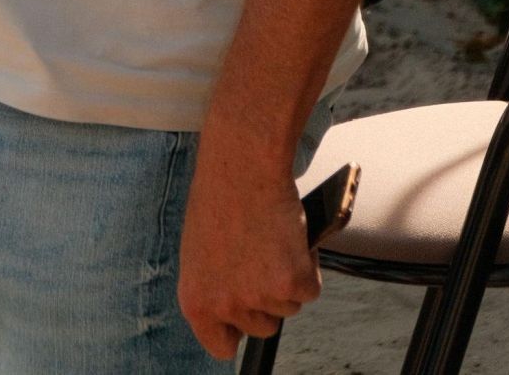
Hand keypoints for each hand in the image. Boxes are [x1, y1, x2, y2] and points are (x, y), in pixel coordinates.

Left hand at [177, 142, 320, 360]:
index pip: (220, 345)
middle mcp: (226, 306)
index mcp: (196, 301)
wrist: (241, 162)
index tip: (246, 316)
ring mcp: (260, 297)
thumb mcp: (202, 249)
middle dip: (267, 296)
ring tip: (272, 237)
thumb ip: (216, 283)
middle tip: (261, 255)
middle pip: (262, 325)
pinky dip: (310, 266)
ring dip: (288, 278)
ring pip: (289, 306)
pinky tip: (292, 236)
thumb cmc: (220, 196)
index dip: (237, 331)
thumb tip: (238, 303)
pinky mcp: (292, 282)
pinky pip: (312, 288)